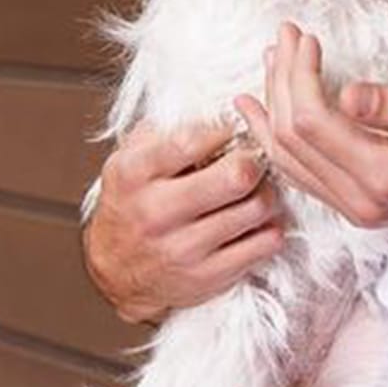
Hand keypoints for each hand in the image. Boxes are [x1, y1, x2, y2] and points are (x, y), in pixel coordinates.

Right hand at [81, 115, 284, 324]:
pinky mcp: (207, 276)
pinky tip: (256, 222)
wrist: (117, 273)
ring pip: (257, 209)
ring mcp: (182, 248)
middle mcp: (155, 212)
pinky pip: (264, 244)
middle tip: (253, 160)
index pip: (192, 139)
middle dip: (255, 161)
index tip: (229, 132)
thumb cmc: (132, 205)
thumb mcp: (129, 159)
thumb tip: (217, 109)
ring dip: (267, 194)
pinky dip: (270, 228)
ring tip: (255, 191)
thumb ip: (164, 130)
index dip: (223, 130)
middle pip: (236, 176)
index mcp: (133, 174)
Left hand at [234, 22, 387, 228]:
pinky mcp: (353, 204)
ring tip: (272, 61)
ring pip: (287, 157)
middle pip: (292, 139)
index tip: (305, 37)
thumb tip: (347, 95)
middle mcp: (360, 202)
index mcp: (384, 177)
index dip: (298, 75)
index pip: (312, 123)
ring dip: (273, 106)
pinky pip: (299, 172)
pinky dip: (276, 137)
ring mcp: (354, 208)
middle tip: (286, 36)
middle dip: (282, 81)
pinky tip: (263, 112)